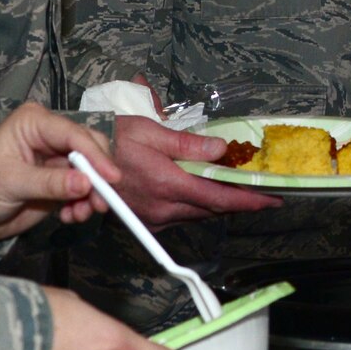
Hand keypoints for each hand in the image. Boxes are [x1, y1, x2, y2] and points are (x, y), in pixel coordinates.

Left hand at [0, 102, 120, 241]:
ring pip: (91, 171)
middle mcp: (50, 136)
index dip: (96, 155)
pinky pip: (84, 188)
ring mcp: (57, 158)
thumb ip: (50, 182)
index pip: (74, 134)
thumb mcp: (12, 182)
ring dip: (92, 194)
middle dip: (98, 176)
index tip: (112, 178)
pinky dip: (83, 203)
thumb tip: (85, 183)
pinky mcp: (61, 180)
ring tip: (80, 215)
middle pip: (90, 148)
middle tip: (101, 202)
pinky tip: (71, 216)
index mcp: (35, 123)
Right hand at [112, 114, 280, 226]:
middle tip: (264, 192)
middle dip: (240, 202)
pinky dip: (199, 205)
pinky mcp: (146, 219)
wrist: (78, 158)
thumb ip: (188, 144)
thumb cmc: (113, 137)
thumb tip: (222, 150)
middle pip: (212, 210)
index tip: (273, 199)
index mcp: (168, 184)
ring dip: (220, 204)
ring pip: (198, 213)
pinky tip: (206, 191)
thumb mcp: (150, 130)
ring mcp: (154, 217)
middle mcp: (163, 208)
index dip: (249, 201)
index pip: (219, 199)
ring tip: (242, 190)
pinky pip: (181, 215)